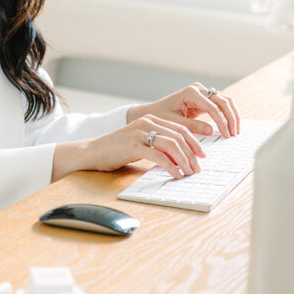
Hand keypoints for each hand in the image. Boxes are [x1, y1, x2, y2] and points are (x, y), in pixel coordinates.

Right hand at [53, 115, 205, 180]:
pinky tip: (175, 174)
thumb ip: (159, 146)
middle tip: (198, 167)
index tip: (202, 155)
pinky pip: (158, 155)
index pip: (180, 128)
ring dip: (184, 160)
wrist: (91, 152)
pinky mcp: (133, 145)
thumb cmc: (117, 150)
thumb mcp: (141, 144)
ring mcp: (139, 133)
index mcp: (151, 119)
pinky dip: (170, 166)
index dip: (194, 142)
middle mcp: (147, 122)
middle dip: (192, 153)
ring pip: (171, 144)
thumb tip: (180, 158)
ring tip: (189, 172)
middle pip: (179, 135)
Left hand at [127, 82, 240, 137]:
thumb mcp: (174, 123)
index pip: (212, 106)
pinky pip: (221, 105)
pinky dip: (228, 115)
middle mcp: (198, 89)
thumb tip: (211, 131)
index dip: (222, 121)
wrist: (153, 112)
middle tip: (234, 134)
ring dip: (232, 115)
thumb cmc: (160, 116)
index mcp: (190, 93)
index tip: (227, 134)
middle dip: (231, 117)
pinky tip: (230, 127)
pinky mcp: (204, 99)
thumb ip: (192, 126)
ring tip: (235, 131)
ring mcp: (202, 93)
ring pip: (225, 101)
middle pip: (223, 101)